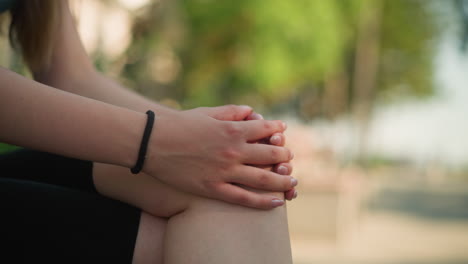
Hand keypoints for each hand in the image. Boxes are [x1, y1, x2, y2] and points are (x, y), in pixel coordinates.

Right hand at [143, 107, 295, 208]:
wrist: (152, 143)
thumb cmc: (179, 124)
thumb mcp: (208, 113)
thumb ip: (232, 111)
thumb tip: (252, 112)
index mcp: (232, 130)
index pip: (265, 129)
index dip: (278, 129)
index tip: (283, 131)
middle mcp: (233, 151)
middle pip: (270, 154)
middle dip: (285, 155)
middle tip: (289, 157)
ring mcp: (225, 172)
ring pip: (263, 179)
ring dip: (283, 180)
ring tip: (292, 181)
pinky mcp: (214, 189)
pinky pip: (244, 198)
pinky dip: (263, 201)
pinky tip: (277, 202)